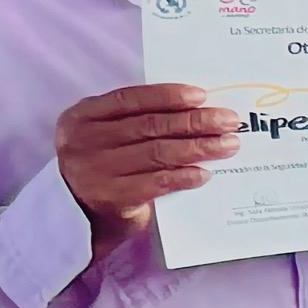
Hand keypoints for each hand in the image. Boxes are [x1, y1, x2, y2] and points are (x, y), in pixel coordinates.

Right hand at [50, 81, 238, 241]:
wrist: (78, 212)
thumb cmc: (104, 164)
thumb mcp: (106, 134)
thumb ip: (136, 119)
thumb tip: (196, 108)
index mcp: (82, 116)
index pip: (129, 99)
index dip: (167, 96)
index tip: (201, 96)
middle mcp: (84, 141)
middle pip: (150, 125)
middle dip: (195, 121)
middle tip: (229, 121)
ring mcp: (95, 170)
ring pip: (157, 153)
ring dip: (199, 148)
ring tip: (228, 145)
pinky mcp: (111, 198)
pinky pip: (156, 183)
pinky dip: (184, 176)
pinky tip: (205, 173)